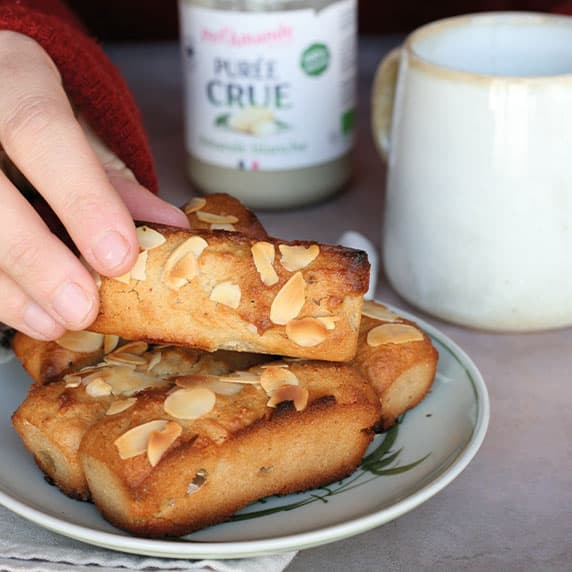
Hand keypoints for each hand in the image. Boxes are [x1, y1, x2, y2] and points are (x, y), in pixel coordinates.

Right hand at [0, 31, 188, 340]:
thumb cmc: (33, 110)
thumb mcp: (78, 130)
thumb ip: (116, 180)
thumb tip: (172, 227)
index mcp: (12, 75)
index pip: (40, 131)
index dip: (81, 199)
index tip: (118, 257)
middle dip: (37, 257)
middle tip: (82, 308)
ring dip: (10, 286)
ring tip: (54, 322)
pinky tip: (24, 312)